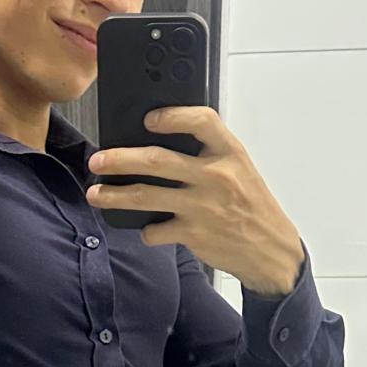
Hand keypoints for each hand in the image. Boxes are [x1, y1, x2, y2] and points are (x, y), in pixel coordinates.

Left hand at [85, 106, 305, 294]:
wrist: (271, 250)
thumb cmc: (252, 206)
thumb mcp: (240, 170)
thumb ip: (209, 155)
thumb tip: (162, 142)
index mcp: (230, 153)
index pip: (201, 121)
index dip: (172, 115)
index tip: (149, 118)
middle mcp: (215, 177)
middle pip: (157, 160)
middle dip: (120, 159)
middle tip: (98, 160)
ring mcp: (202, 206)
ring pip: (146, 195)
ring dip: (115, 195)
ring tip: (95, 193)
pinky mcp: (193, 234)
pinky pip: (155, 230)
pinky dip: (145, 230)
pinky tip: (144, 228)